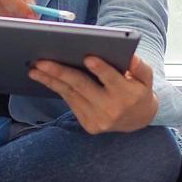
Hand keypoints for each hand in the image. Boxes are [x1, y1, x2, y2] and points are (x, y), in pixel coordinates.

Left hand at [28, 53, 158, 134]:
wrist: (137, 120)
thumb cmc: (139, 91)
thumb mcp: (146, 78)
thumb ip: (140, 66)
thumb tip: (131, 57)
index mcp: (127, 95)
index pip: (112, 80)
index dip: (101, 69)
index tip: (88, 58)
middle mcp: (111, 109)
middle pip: (82, 87)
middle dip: (60, 72)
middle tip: (41, 61)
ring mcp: (98, 119)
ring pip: (71, 95)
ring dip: (51, 81)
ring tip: (35, 68)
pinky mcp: (88, 125)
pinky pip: (70, 102)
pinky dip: (57, 88)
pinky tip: (45, 78)